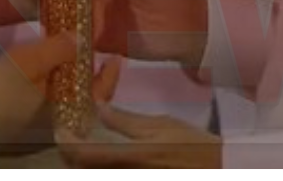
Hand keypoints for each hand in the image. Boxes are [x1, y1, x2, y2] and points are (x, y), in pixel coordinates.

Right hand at [0, 32, 121, 152]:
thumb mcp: (29, 61)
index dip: (109, 74)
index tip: (115, 56)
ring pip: (66, 100)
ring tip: (70, 57)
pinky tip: (47, 72)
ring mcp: (41, 124)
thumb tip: (81, 39)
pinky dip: (55, 86)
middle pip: (84, 97)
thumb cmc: (1, 89)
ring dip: (72, 80)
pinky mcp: (25, 123)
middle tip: (92, 53)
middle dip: (90, 75)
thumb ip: (58, 50)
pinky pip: (50, 102)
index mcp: (67, 109)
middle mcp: (59, 120)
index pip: (99, 93)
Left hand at [56, 106, 221, 167]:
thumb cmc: (194, 146)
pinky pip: (110, 173)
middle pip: (85, 169)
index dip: (67, 143)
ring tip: (86, 145)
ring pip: (96, 172)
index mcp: (130, 156)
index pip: (84, 155)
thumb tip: (99, 108)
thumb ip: (126, 121)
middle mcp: (125, 173)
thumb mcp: (162, 126)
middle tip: (72, 136)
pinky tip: (105, 155)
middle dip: (73, 154)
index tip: (61, 130)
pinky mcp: (136, 179)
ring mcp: (132, 178)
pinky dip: (100, 165)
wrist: (220, 169)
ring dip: (86, 161)